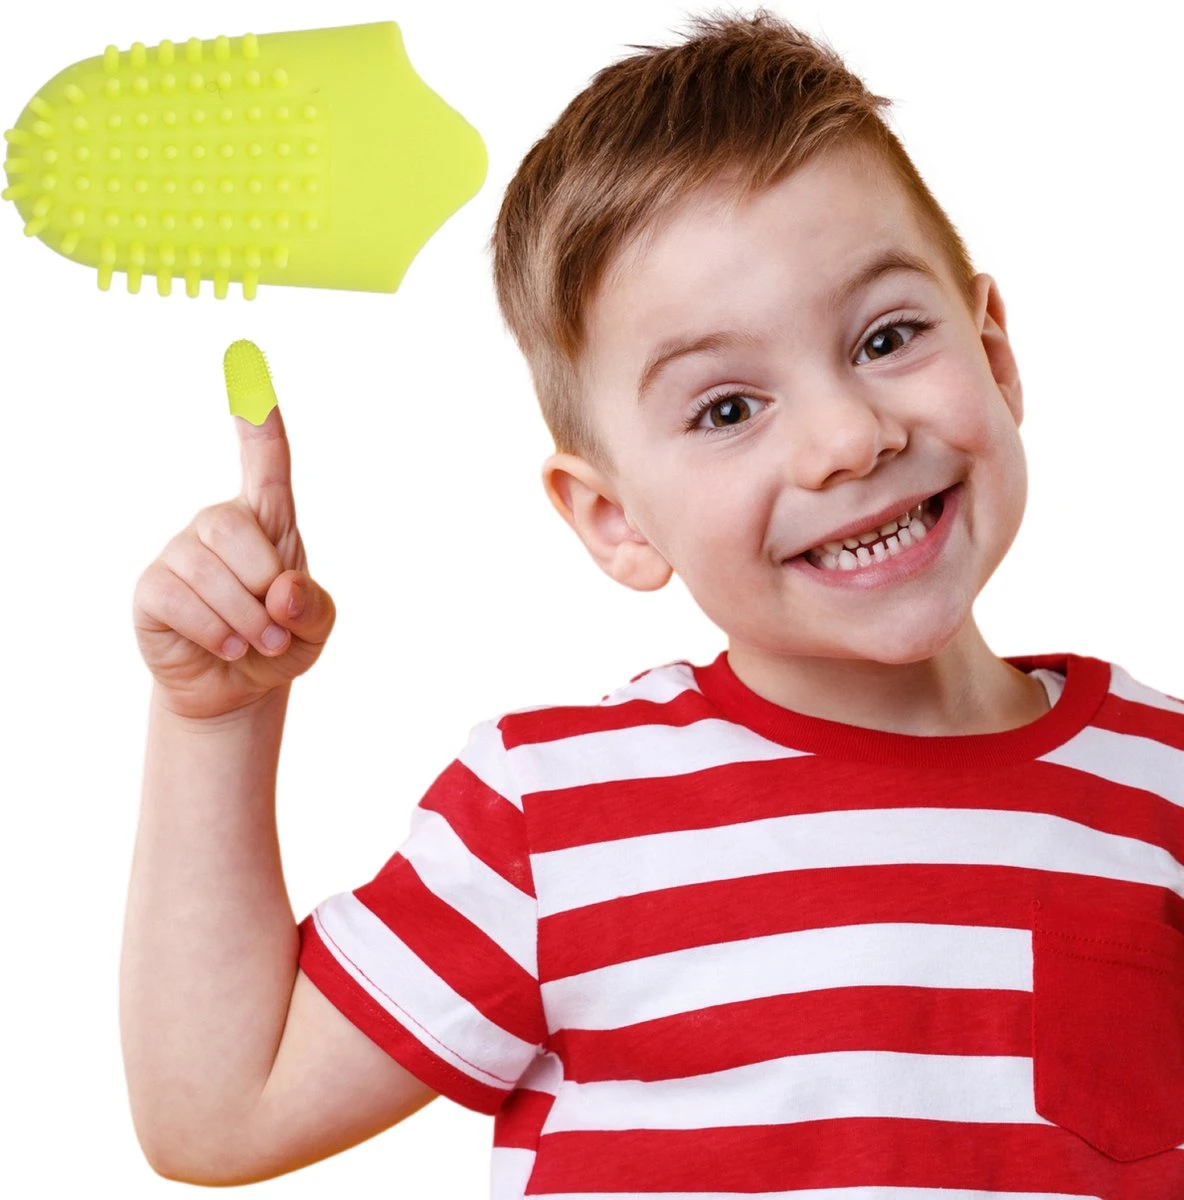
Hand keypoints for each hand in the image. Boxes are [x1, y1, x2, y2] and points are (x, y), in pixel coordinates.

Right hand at [133, 404, 335, 720]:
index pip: (267, 461)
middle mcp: (220, 526)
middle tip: (278, 628)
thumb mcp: (315, 627)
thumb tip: (283, 590)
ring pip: (206, 567)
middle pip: (233, 525)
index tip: (249, 366)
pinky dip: (214, 630)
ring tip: (257, 644)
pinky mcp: (154, 588)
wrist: (239, 688)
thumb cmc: (281, 642)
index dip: (260, 419)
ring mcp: (181, 553)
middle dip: (265, 584)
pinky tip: (227, 646)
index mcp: (268, 522)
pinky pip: (178, 596)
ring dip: (244, 618)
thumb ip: (314, 605)